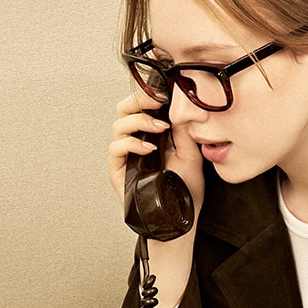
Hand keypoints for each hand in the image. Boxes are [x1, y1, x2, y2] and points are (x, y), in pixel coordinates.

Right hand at [108, 93, 204, 212]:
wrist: (180, 216)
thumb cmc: (184, 190)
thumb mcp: (191, 154)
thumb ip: (184, 130)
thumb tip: (181, 105)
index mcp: (153, 135)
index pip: (143, 107)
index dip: (149, 95)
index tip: (164, 90)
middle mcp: (136, 142)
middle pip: (125, 109)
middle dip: (139, 100)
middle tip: (156, 100)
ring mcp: (126, 155)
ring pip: (118, 125)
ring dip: (139, 121)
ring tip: (159, 128)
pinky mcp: (118, 170)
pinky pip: (115, 148)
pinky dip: (131, 143)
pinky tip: (148, 149)